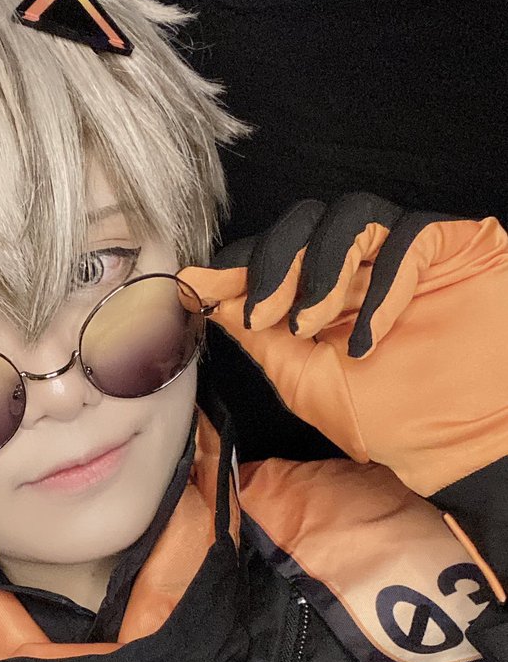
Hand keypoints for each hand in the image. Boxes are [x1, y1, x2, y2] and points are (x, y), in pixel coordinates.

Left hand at [180, 196, 507, 499]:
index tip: (198, 284)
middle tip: (263, 315)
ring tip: (312, 327)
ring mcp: (407, 252)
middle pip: (303, 223)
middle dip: (272, 265)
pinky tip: (369, 338)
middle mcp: (364, 265)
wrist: (463, 446)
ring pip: (349, 215)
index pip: (275, 255)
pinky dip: (379, 284)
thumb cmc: (393, 420)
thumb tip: (202, 291)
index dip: (237, 265)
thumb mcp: (305, 380)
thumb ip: (259, 334)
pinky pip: (408, 237)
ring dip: (319, 270)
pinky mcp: (455, 246)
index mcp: (326, 293)